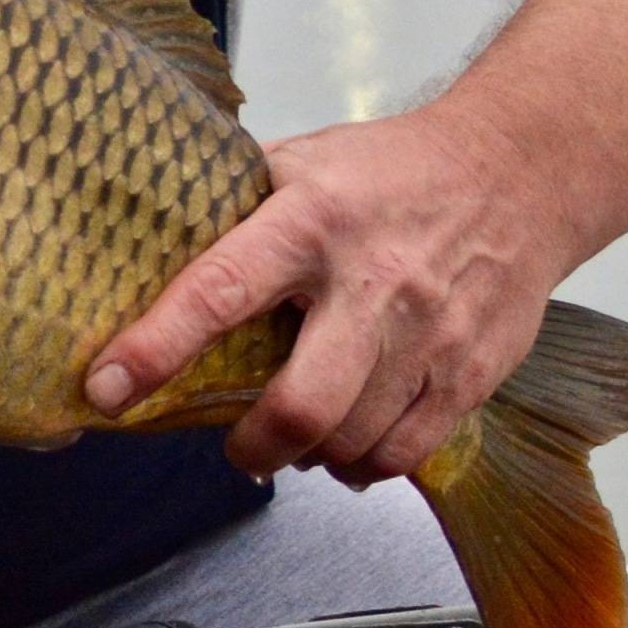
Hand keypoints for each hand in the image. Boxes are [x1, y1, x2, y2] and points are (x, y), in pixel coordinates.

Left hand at [85, 100, 563, 480]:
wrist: (520, 171)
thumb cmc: (390, 170)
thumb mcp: (300, 163)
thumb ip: (230, 209)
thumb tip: (139, 248)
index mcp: (309, 221)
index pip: (218, 291)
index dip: (155, 348)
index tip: (107, 389)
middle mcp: (372, 281)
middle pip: (303, 402)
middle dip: (253, 445)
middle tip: (234, 448)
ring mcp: (430, 332)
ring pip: (354, 439)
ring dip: (308, 455)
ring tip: (290, 438)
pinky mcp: (473, 370)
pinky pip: (407, 451)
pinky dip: (364, 465)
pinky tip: (346, 444)